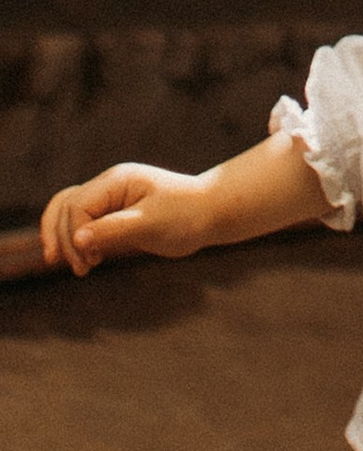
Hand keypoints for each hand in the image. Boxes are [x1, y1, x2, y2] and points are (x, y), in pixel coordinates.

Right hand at [40, 162, 216, 277]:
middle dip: (63, 238)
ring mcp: (110, 198)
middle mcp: (109, 185)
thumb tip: (78, 238)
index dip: (75, 235)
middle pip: (65, 206)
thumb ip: (115, 229)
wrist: (211, 213)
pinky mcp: (114, 214)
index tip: (90, 261)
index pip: (77, 206)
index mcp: (117, 180)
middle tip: (80, 269)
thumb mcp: (152, 224)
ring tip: (78, 267)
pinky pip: (83, 222)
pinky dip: (76, 240)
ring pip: (68, 212)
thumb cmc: (187, 215)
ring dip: (64, 238)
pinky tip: (87, 260)